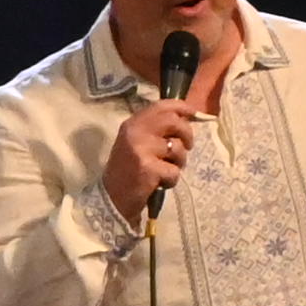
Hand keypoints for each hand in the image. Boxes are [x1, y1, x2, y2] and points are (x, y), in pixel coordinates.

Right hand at [102, 97, 202, 222]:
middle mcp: (135, 132)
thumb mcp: (136, 143)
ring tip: (166, 170)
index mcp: (132, 124)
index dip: (181, 107)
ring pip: (178, 148)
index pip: (160, 107)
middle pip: (173, 122)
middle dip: (187, 134)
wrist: (112, 198)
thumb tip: (185, 120)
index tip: (194, 113)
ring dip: (179, 162)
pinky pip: (174, 170)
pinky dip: (171, 180)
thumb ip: (155, 130)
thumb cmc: (128, 170)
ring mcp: (141, 149)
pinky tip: (159, 183)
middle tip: (187, 146)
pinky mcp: (148, 168)